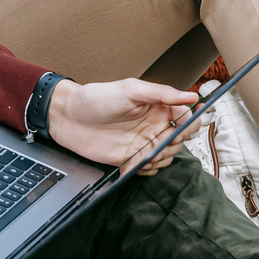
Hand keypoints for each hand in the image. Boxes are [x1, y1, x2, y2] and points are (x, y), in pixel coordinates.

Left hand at [46, 78, 200, 175]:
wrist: (68, 117)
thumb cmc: (95, 98)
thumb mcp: (130, 89)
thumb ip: (162, 93)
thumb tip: (190, 96)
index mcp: (157, 106)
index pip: (185, 117)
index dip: (188, 125)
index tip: (179, 129)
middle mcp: (153, 125)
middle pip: (180, 140)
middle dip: (173, 145)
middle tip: (158, 144)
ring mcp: (143, 143)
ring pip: (166, 157)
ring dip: (160, 159)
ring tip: (145, 155)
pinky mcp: (131, 158)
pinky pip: (148, 169)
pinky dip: (145, 169)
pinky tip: (133, 163)